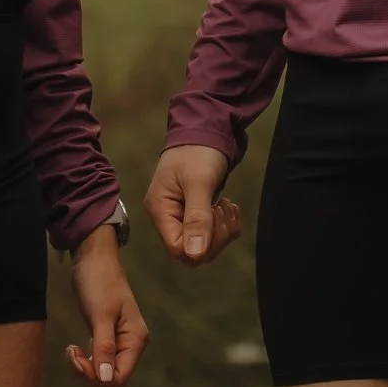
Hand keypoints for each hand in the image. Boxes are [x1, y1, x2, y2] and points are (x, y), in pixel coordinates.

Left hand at [65, 224, 148, 386]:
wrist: (93, 258)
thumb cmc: (99, 282)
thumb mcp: (100, 315)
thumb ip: (104, 348)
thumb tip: (107, 379)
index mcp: (136, 339)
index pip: (119, 378)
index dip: (96, 377)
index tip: (77, 357)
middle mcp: (131, 344)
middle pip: (111, 379)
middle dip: (89, 374)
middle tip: (71, 353)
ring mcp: (120, 342)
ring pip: (104, 373)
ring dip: (85, 368)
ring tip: (71, 351)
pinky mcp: (107, 338)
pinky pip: (99, 361)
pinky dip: (86, 361)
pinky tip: (75, 349)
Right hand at [144, 143, 242, 263]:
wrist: (205, 130)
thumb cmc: (197, 151)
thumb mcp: (199, 183)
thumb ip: (197, 218)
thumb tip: (194, 255)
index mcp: (160, 210)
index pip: (177, 249)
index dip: (201, 244)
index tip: (214, 217)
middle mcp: (167, 217)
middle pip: (192, 251)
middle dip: (215, 235)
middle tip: (223, 207)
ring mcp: (180, 217)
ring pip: (204, 245)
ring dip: (222, 229)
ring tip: (226, 204)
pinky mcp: (194, 214)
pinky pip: (211, 234)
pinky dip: (225, 224)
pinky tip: (227, 205)